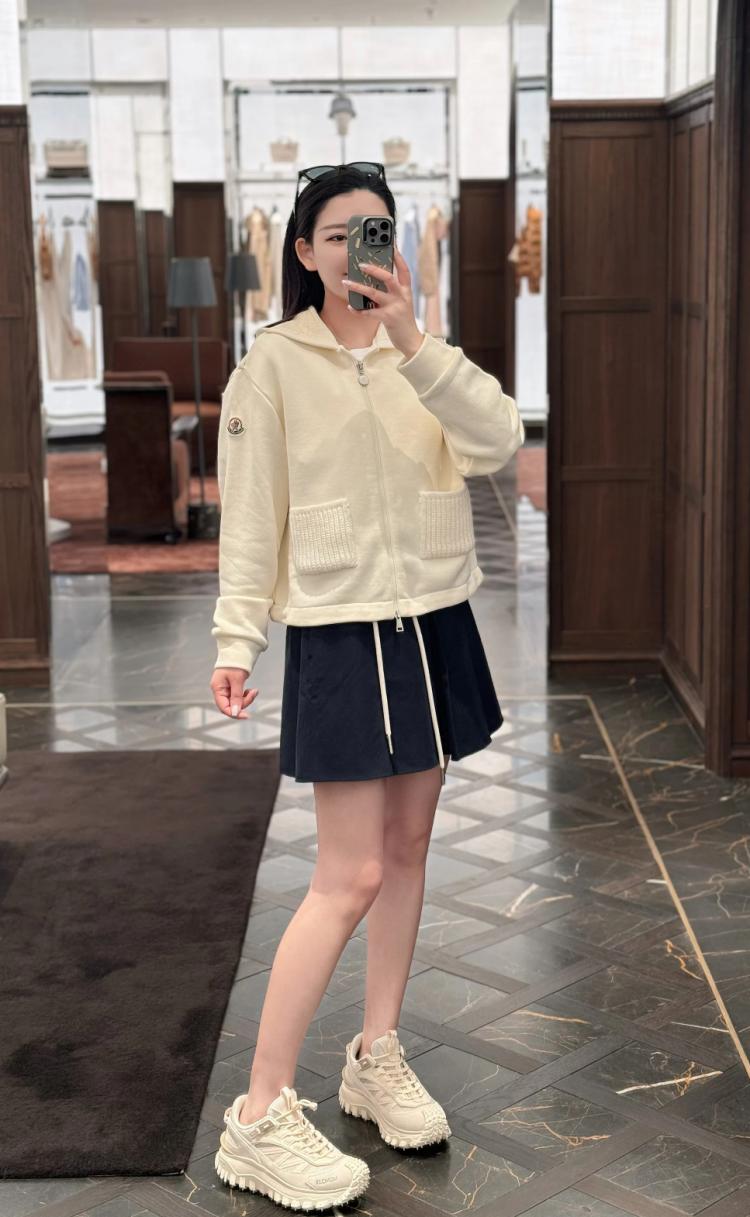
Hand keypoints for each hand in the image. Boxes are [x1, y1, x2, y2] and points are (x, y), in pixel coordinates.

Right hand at [210, 666, 258, 718]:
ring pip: (236, 702)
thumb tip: (236, 712)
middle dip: (243, 703)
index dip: (234, 713)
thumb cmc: (234, 662)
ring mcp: (225, 689)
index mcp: (217, 688)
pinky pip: (238, 697)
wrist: (238, 651)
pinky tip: (250, 690)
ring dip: (246, 699)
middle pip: (230, 706)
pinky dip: (245, 696)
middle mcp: (220, 690)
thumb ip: (236, 697)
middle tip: (252, 694)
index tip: (246, 715)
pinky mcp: (232, 687)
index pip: (223, 707)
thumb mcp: (237, 680)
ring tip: (253, 691)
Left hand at [342, 245, 423, 359]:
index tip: (391, 245)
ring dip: (358, 287)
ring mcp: (395, 307)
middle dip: (374, 269)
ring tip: (346, 282)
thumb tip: (374, 280)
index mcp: (406, 290)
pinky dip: (358, 309)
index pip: (404, 269)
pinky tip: (351, 306)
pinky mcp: (388, 318)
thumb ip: (392, 291)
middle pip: (388, 278)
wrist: (411, 340)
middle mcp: (402, 296)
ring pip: (374, 293)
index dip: (398, 257)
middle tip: (361, 264)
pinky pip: (369, 311)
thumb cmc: (403, 319)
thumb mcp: (402, 302)